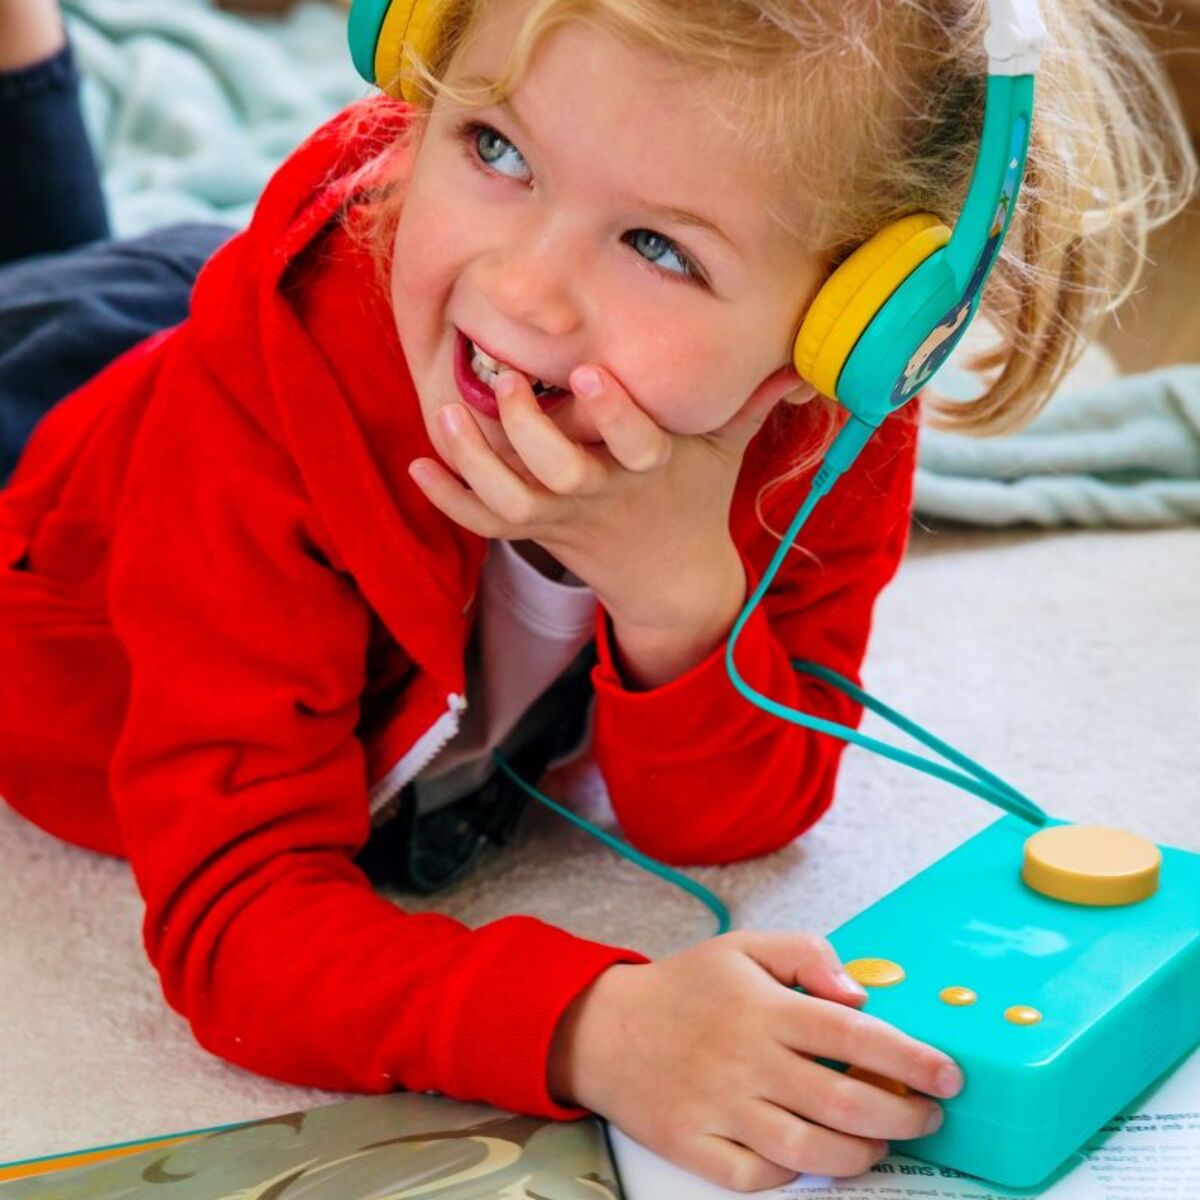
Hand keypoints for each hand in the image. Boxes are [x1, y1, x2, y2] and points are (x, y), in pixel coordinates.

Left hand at [408, 364, 806, 635]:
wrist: (668, 579)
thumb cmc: (695, 497)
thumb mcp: (727, 447)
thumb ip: (752, 398)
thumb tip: (804, 358)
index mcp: (651, 467)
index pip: (636, 442)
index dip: (613, 413)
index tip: (589, 371)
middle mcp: (601, 494)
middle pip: (559, 472)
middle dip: (525, 429)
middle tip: (498, 379)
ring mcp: (563, 517)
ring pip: (511, 501)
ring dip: (471, 462)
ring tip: (440, 415)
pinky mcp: (536, 531)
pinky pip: (486, 526)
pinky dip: (450, 501)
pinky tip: (418, 468)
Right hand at [548, 932, 963, 1192]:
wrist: (604, 1029)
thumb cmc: (684, 988)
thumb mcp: (743, 948)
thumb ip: (807, 954)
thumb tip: (859, 992)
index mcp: (762, 1008)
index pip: (853, 1034)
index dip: (910, 1058)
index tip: (949, 1074)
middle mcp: (745, 1060)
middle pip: (843, 1103)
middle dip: (903, 1116)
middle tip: (927, 1115)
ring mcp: (720, 1108)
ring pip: (808, 1153)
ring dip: (859, 1155)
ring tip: (879, 1142)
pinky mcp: (695, 1146)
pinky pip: (756, 1179)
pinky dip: (792, 1179)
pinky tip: (812, 1161)